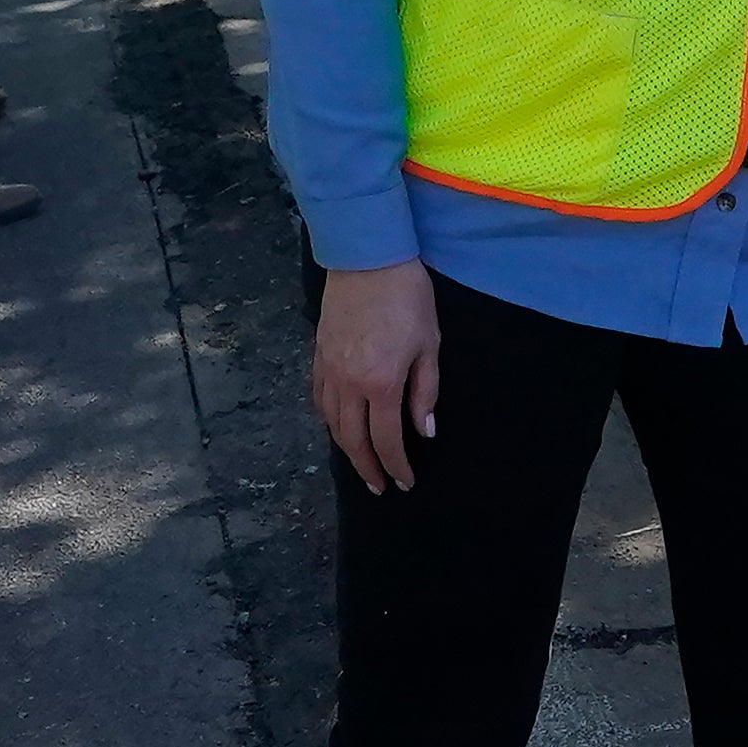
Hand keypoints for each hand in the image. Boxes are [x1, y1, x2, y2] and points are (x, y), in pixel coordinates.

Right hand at [312, 260, 441, 493]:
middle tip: (380, 487)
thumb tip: (423, 431)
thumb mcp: (429, 345)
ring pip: (332, 424)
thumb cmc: (407, 298)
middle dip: (368, 468)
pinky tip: (338, 427)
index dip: (396, 466)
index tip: (404, 482)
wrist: (368, 259)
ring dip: (346, 449)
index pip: (386, 440)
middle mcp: (348, 384)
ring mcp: (329, 370)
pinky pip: (319, 400)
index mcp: (380, 384)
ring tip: (361, 464)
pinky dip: (328, 421)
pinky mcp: (318, 356)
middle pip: (353, 440)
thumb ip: (425, 392)